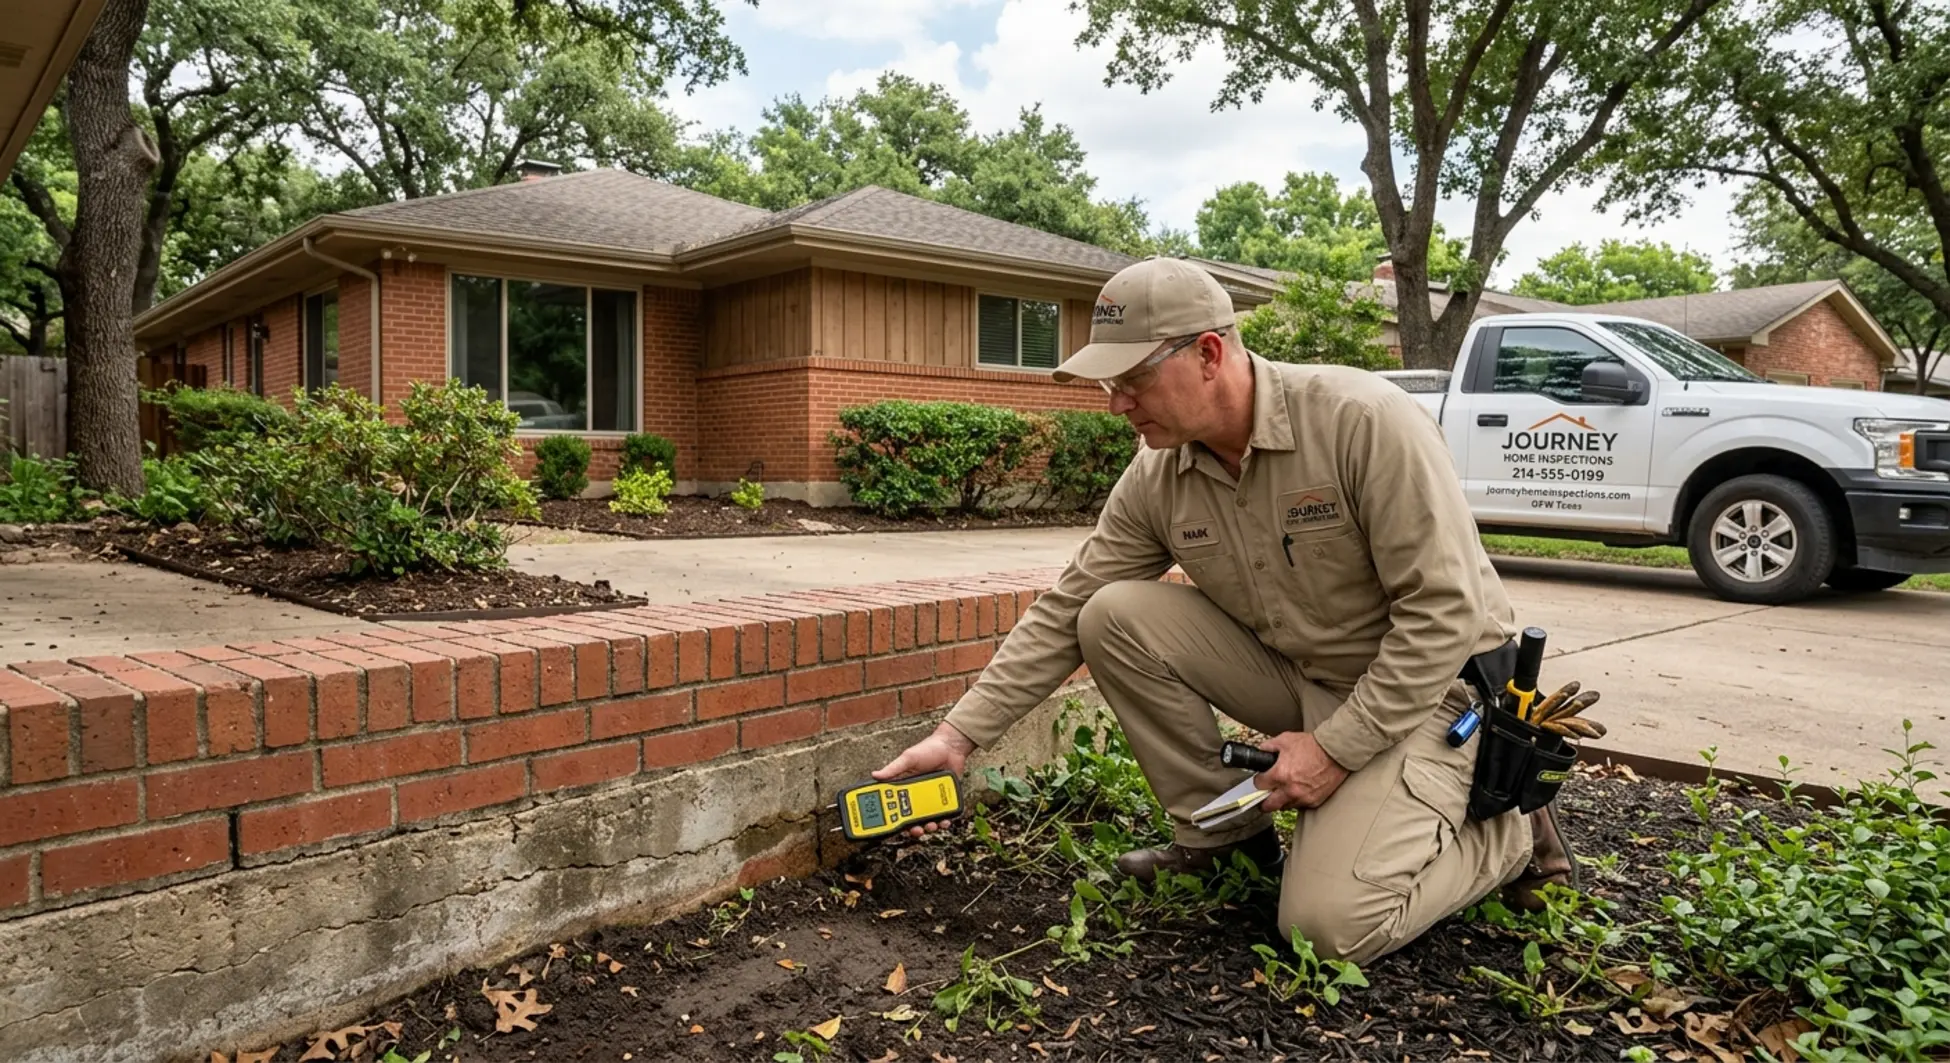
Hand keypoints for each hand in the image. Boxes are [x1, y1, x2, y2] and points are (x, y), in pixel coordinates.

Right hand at [874, 721, 976, 838]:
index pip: (894, 805)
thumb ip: (894, 768)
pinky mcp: (944, 799)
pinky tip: (944, 821)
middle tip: (915, 829)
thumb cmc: (929, 749)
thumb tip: (875, 775)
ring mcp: (931, 799)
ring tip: (931, 826)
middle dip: (912, 828)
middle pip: (911, 818)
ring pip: (927, 820)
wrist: (952, 746)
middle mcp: (917, 795)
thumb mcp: (908, 758)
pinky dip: (943, 821)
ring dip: (928, 827)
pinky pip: (943, 815)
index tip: (891, 824)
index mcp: (905, 787)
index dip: (892, 817)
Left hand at [1252, 731, 1349, 811]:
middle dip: (1263, 801)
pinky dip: (1297, 800)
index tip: (1261, 779)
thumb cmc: (1312, 745)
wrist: (1335, 752)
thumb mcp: (1285, 740)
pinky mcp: (1314, 801)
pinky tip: (1298, 791)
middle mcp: (1290, 789)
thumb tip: (1261, 751)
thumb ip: (1269, 746)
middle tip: (1263, 798)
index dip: (1258, 781)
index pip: (1259, 785)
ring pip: (1285, 807)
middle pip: (1268, 805)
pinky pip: (1300, 805)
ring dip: (1281, 801)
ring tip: (1283, 792)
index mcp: (1280, 774)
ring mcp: (1303, 797)